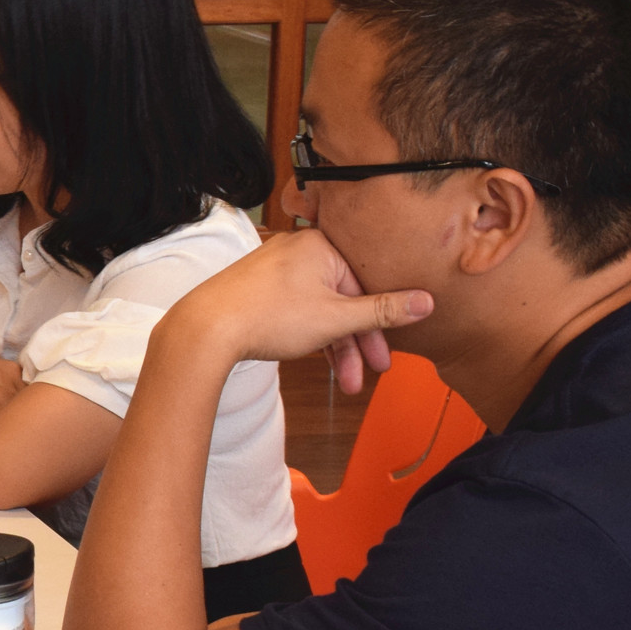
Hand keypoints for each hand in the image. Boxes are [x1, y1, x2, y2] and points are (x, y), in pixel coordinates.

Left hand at [166, 230, 431, 389]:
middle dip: (358, 342)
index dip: (382, 324)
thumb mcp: (336, 318)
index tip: (389, 353)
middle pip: (343, 298)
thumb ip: (383, 311)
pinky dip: (311, 337)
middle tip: (370, 374)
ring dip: (335, 347)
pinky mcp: (260, 289)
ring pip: (320, 309)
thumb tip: (425, 301)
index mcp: (321, 246)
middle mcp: (299, 251)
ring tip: (344, 383)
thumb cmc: (268, 316)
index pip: (367, 283)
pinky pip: (298, 310)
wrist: (205, 329)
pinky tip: (318, 360)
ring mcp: (277, 270)